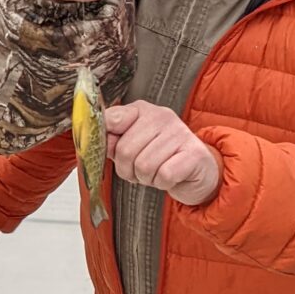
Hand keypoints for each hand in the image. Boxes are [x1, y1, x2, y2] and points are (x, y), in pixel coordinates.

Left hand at [105, 101, 221, 205]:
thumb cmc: (160, 157)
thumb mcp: (133, 145)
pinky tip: (168, 177)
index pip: (111, 119)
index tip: (112, 152)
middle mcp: (162, 116)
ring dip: (146, 178)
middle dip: (127, 169)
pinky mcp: (194, 153)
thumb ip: (113, 140)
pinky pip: (164, 175)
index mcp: (142, 110)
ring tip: (155, 173)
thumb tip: (97, 141)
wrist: (197, 171)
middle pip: (125, 150)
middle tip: (138, 170)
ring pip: (143, 166)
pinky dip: (162, 183)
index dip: (107, 142)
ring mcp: (180, 133)